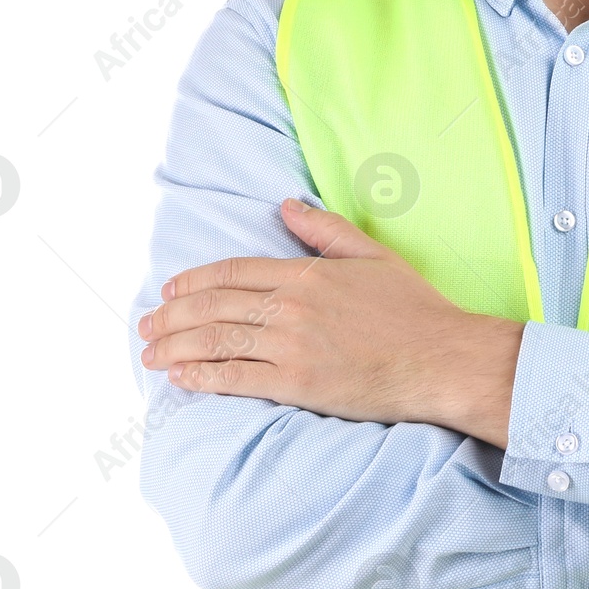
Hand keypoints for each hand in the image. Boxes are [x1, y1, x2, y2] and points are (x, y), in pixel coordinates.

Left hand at [137, 201, 523, 444]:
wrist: (441, 357)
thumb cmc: (415, 309)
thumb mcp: (373, 255)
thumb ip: (326, 230)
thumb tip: (287, 205)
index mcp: (307, 273)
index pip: (233, 271)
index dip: (194, 280)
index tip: (170, 289)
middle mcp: (292, 305)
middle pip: (213, 305)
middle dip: (171, 314)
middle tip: (146, 325)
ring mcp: (291, 345)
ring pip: (215, 341)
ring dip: (175, 346)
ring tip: (150, 353)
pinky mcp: (297, 383)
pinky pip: (235, 377)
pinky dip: (201, 376)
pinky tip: (180, 377)